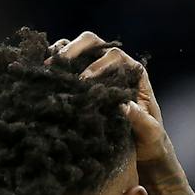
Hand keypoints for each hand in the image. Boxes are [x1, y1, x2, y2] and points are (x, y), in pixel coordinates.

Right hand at [50, 32, 171, 165]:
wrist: (144, 150)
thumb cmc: (150, 138)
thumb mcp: (149, 131)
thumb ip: (139, 118)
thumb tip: (123, 105)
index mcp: (134, 72)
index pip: (115, 57)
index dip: (99, 64)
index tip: (84, 80)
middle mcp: (114, 66)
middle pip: (93, 44)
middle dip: (75, 49)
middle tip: (59, 63)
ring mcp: (98, 70)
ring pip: (78, 48)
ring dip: (61, 53)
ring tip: (46, 67)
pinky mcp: (84, 81)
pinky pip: (68, 64)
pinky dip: (56, 64)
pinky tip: (43, 74)